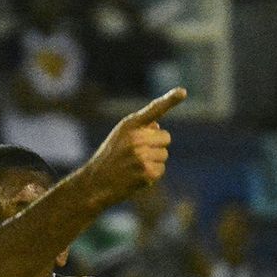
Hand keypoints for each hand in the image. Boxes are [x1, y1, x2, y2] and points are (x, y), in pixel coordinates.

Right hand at [83, 88, 184, 205]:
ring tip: (133, 166)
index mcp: (129, 125)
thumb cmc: (109, 158)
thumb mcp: (119, 137)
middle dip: (156, 146)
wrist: (94, 184)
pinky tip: (135, 176)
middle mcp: (136, 138)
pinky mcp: (146, 172)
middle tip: (136, 155)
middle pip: (166, 137)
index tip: (182, 92)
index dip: (170, 100)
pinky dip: (151, 175)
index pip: (154, 109)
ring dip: (153, 161)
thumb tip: (158, 127)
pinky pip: (161, 170)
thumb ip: (139, 128)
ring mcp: (141, 155)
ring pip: (164, 155)